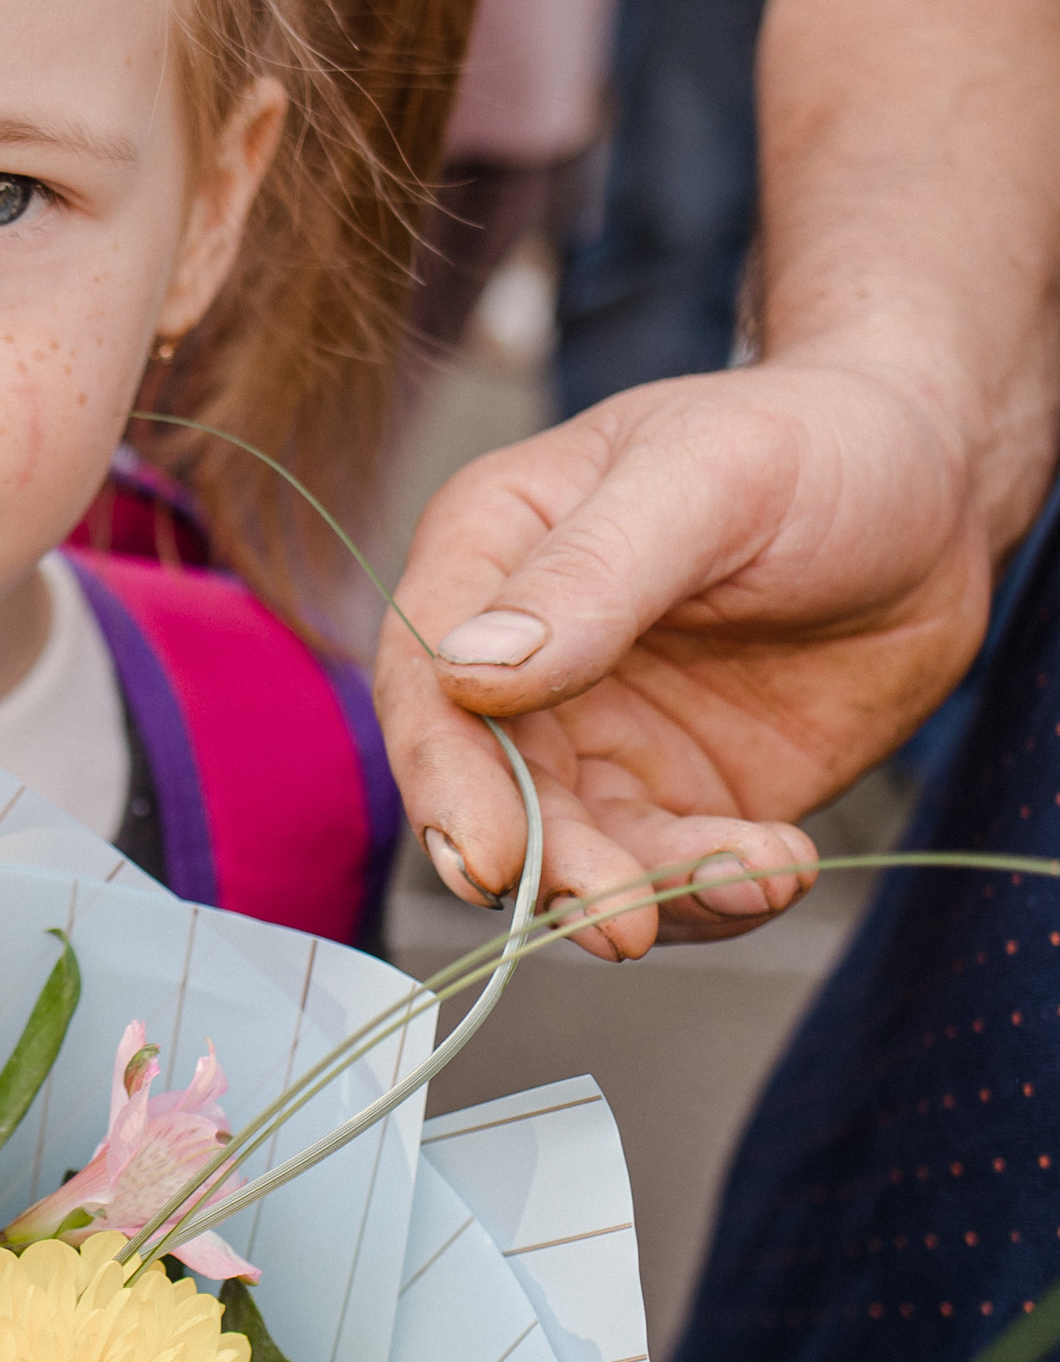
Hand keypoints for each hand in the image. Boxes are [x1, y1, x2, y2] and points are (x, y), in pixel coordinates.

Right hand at [374, 359, 991, 959]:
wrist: (937, 489)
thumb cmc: (811, 441)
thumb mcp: (707, 481)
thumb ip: (590, 574)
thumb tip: (467, 672)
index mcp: (489, 555)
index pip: (424, 686)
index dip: (446, 781)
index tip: (490, 857)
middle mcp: (521, 660)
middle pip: (492, 794)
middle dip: (554, 867)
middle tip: (620, 921)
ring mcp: (598, 738)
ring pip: (579, 853)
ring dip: (649, 892)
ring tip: (754, 877)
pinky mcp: (677, 796)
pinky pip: (667, 876)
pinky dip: (716, 894)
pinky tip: (780, 864)